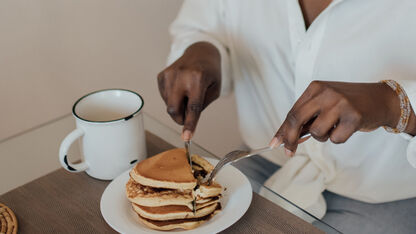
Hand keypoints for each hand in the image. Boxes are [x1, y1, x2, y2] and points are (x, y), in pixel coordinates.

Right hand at [158, 42, 220, 140]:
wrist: (200, 52)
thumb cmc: (210, 72)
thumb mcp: (214, 89)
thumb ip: (201, 105)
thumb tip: (184, 119)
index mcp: (198, 78)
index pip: (193, 107)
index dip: (190, 124)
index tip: (186, 137)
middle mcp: (181, 75)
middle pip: (174, 109)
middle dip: (180, 119)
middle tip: (188, 117)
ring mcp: (169, 74)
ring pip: (168, 104)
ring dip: (178, 107)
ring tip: (188, 94)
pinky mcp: (162, 75)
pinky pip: (164, 97)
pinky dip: (172, 99)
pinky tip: (181, 89)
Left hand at [270, 81, 403, 155]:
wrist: (380, 99)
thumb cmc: (347, 103)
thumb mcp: (323, 103)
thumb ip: (306, 117)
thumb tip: (285, 137)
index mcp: (315, 88)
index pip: (292, 112)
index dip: (283, 130)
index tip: (275, 144)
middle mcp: (326, 93)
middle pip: (297, 119)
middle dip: (290, 139)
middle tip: (289, 151)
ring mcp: (340, 103)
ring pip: (316, 132)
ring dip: (323, 137)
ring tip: (334, 127)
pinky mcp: (354, 116)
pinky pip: (335, 139)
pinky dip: (339, 138)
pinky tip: (347, 128)